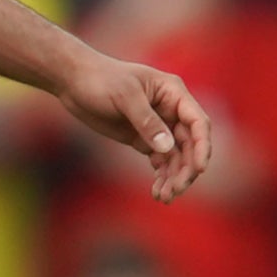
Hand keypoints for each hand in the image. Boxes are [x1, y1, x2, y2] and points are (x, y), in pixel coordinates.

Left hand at [56, 50, 213, 202]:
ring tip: (163, 197)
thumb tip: (167, 147)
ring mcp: (158, 125)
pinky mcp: (143, 138)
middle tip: (175, 190)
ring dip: (174, 177)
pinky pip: (160, 160)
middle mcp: (171, 110)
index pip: (197, 122)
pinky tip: (157, 192)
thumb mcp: (124, 96)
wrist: (74, 81)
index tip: (199, 169)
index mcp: (173, 93)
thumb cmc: (100, 79)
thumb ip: (146, 121)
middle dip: (186, 169)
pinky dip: (162, 176)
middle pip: (190, 144)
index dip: (202, 146)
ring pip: (176, 156)